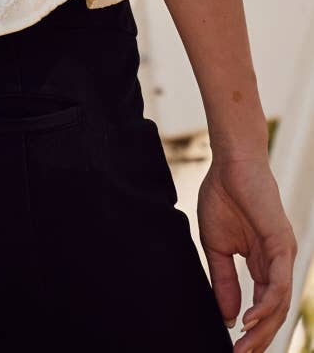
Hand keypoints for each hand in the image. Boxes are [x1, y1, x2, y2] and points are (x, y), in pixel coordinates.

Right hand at [198, 153, 296, 350]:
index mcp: (264, 263)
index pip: (264, 306)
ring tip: (243, 346)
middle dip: (257, 338)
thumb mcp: (216, 246)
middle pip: (273, 311)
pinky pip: (277, 283)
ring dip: (262, 328)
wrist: (229, 163)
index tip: (233, 348)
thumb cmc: (222, 197)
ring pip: (278, 303)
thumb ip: (223, 280)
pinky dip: (265, 305)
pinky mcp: (282, 244)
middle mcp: (278, 263)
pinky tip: (250, 320)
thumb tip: (226, 314)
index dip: (251, 330)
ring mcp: (282, 254)